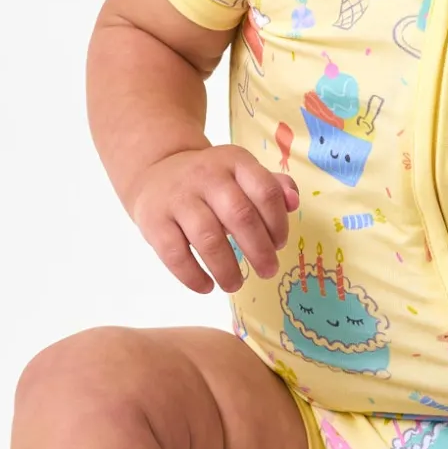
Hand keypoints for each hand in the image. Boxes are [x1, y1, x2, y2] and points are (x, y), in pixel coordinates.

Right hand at [129, 145, 298, 293]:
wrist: (156, 170)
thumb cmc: (210, 181)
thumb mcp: (241, 173)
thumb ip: (271, 186)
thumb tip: (293, 202)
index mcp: (234, 161)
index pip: (265, 191)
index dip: (277, 223)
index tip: (279, 244)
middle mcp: (206, 175)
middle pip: (240, 215)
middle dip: (259, 251)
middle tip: (268, 271)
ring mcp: (178, 197)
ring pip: (207, 238)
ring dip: (227, 269)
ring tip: (235, 284)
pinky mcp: (154, 220)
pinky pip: (174, 253)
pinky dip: (192, 276)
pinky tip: (206, 287)